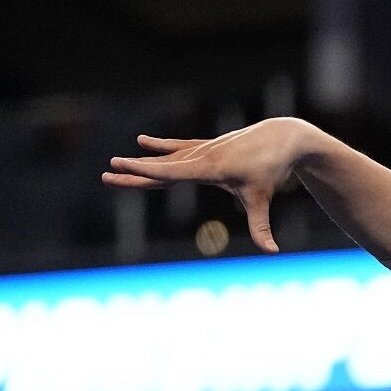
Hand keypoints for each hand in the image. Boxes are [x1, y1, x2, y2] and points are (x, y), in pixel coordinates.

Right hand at [102, 116, 323, 252]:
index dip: (144, 170)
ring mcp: (204, 149)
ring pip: (167, 157)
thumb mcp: (262, 198)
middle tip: (107, 172)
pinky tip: (143, 142)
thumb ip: (261, 227)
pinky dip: (162, 147)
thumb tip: (273, 253)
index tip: (121, 164)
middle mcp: (201, 156)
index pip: (170, 171)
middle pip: (161, 166)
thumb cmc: (271, 169)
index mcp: (209, 167)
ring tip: (118, 163)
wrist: (282, 137)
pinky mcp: (209, 147)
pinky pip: (179, 147)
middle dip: (135, 171)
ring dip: (143, 161)